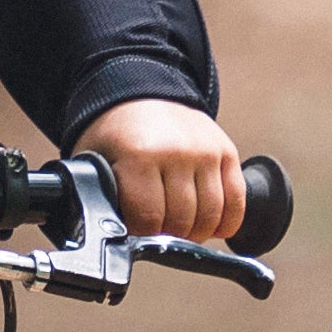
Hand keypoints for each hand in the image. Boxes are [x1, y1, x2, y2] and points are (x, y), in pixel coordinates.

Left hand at [75, 97, 242, 245]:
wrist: (140, 96)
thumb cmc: (116, 135)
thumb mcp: (95, 162)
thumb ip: (101, 196)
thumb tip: (107, 232)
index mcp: (139, 155)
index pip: (148, 219)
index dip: (141, 232)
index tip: (136, 227)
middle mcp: (177, 152)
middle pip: (182, 221)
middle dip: (168, 235)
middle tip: (158, 229)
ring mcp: (206, 152)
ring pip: (211, 216)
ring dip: (196, 232)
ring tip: (181, 228)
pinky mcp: (226, 152)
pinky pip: (236, 201)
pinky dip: (226, 222)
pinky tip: (211, 225)